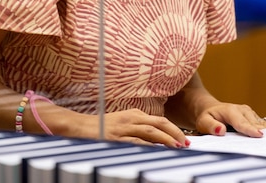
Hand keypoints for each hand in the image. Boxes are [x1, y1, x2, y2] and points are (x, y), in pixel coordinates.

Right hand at [71, 108, 188, 147]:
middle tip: (186, 143)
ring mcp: (123, 127)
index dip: (174, 129)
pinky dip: (147, 145)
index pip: (159, 120)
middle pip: (159, 123)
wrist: (78, 126)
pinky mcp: (115, 137)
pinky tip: (156, 150)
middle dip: (175, 132)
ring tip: (177, 146)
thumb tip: (156, 141)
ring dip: (166, 139)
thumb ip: (138, 129)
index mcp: (134, 114)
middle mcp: (131, 118)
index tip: (184, 139)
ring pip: (150, 131)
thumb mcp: (122, 124)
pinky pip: (135, 141)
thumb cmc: (100, 127)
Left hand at [193, 102, 265, 137]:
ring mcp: (249, 113)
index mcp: (230, 111)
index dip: (250, 129)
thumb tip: (222, 130)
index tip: (259, 135)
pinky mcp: (253, 117)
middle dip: (264, 131)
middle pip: (255, 123)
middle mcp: (242, 110)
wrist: (210, 109)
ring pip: (261, 123)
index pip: (241, 123)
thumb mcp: (203, 122)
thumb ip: (211, 126)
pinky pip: (262, 124)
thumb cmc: (207, 117)